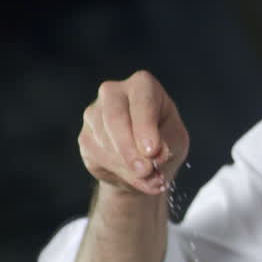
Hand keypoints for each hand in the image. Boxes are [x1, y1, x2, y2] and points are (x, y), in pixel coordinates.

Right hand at [79, 70, 188, 195]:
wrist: (145, 162)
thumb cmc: (166, 141)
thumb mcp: (176, 142)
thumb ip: (168, 146)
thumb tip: (156, 155)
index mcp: (143, 85)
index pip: (141, 102)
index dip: (145, 128)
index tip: (152, 152)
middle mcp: (114, 93)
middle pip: (115, 118)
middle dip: (130, 148)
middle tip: (145, 171)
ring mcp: (94, 113)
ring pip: (105, 141)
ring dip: (127, 165)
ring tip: (149, 176)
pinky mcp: (85, 136)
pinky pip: (97, 156)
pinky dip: (118, 171)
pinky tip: (133, 174)